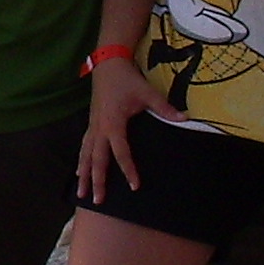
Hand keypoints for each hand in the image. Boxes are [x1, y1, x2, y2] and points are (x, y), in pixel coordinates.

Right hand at [77, 57, 184, 203]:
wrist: (108, 64)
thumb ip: (164, 108)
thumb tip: (184, 119)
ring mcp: (93, 126)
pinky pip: (84, 146)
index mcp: (113, 123)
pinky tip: (79, 171)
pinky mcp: (91, 123)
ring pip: (85, 154)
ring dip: (83, 174)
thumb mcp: (147, 93)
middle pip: (96, 159)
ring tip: (81, 192)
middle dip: (96, 180)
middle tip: (98, 200)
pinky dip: (81, 160)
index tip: (134, 186)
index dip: (128, 170)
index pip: (121, 152)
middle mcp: (99, 128)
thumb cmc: (127, 79)